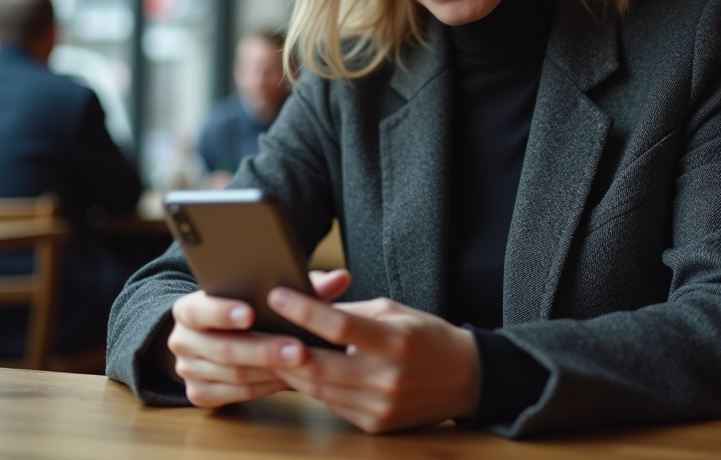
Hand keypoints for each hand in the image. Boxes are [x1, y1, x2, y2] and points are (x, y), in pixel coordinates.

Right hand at [166, 269, 350, 408]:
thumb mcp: (264, 290)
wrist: (213, 336)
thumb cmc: (247, 307)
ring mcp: (188, 370)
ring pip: (232, 374)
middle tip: (298, 350)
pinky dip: (262, 388)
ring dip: (269, 371)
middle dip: (264, 349)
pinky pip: (233, 394)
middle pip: (224, 348)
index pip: (199, 309)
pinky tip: (287, 380)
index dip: (223, 312)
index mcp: (189, 308)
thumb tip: (340, 278)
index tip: (252, 313)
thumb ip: (301, 284)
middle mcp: (182, 339)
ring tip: (303, 365)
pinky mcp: (198, 394)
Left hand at [268, 289, 479, 433]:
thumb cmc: (426, 337)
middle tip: (255, 330)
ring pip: (318, 389)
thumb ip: (351, 313)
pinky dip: (313, 388)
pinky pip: (332, 405)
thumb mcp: (393, 312)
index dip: (303, 311)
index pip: (339, 326)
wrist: (465, 378)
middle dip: (281, 348)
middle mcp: (386, 379)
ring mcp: (379, 406)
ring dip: (290, 371)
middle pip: (318, 366)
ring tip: (269, 350)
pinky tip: (300, 373)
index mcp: (394, 342)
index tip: (277, 295)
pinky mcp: (375, 425)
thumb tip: (308, 308)